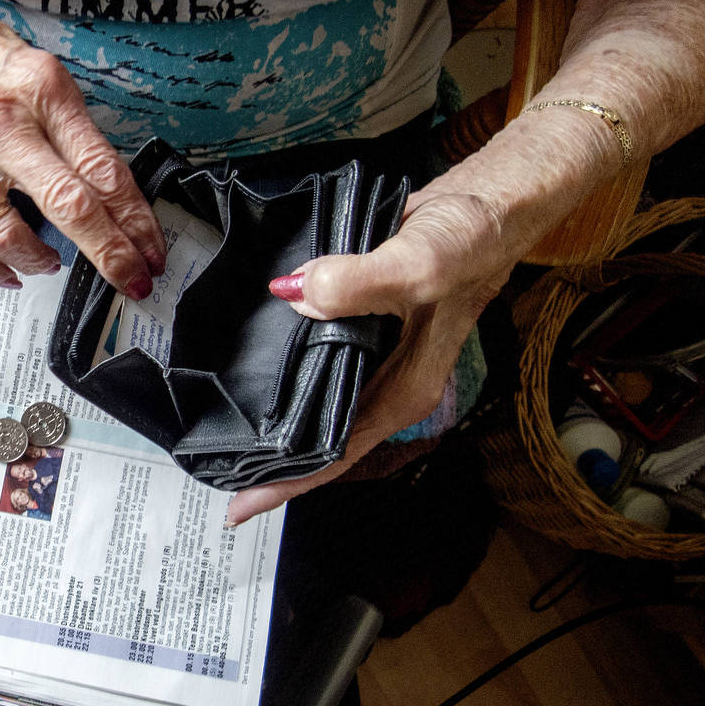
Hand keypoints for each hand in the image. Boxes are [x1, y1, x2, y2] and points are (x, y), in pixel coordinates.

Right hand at [0, 0, 166, 292]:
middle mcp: (1, 126)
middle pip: (69, 206)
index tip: (151, 249)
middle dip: (111, 254)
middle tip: (132, 281)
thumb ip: (73, 127)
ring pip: (8, 237)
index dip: (136, 219)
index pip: (103, 169)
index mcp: (42, 92)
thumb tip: (111, 188)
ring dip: (42, 263)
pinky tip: (7, 271)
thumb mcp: (42, 70)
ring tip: (54, 264)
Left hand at [225, 186, 515, 524]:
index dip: (289, 481)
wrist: (492, 200)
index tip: (240, 505)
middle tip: (212, 466)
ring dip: (272, 412)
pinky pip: (313, 351)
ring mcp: (373, 352)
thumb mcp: (423, 264)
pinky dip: (283, 360)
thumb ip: (362, 283)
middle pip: (320, 435)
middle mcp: (387, 380)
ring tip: (219, 426)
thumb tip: (298, 297)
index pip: (337, 452)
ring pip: (313, 396)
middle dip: (271, 457)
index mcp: (404, 391)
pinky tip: (249, 358)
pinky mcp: (360, 320)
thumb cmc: (474, 240)